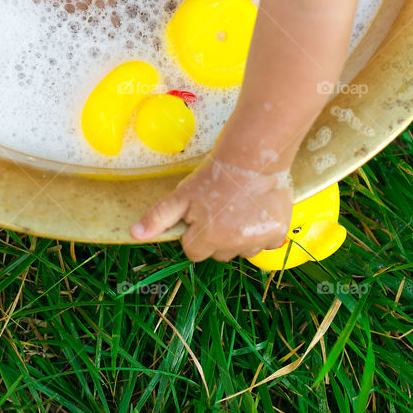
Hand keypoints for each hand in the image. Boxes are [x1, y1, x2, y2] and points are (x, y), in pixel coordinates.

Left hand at [131, 158, 292, 261]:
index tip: (201, 215)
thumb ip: (158, 217)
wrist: (252, 158)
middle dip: (217, 237)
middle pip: (219, 254)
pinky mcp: (277, 233)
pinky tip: (257, 211)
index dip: (195, 234)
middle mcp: (233, 246)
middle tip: (220, 209)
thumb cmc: (213, 176)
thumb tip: (135, 234)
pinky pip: (268, 242)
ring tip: (239, 208)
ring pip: (244, 250)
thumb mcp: (181, 196)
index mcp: (207, 239)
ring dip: (241, 237)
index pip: (194, 251)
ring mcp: (257, 241)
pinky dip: (264, 231)